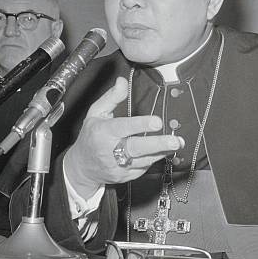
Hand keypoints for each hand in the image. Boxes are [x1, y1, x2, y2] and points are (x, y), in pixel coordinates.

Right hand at [64, 76, 183, 198]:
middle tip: (175, 141)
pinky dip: (154, 160)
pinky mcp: (124, 177)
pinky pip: (142, 168)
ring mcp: (117, 166)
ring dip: (162, 152)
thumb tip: (122, 81)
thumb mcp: (95, 113)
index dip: (141, 124)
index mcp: (103, 132)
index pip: (124, 127)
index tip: (157, 122)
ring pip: (143, 160)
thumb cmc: (91, 137)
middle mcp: (110, 150)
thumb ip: (111, 97)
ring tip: (176, 145)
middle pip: (137, 148)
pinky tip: (162, 152)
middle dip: (158, 144)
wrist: (81, 167)